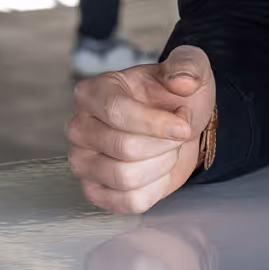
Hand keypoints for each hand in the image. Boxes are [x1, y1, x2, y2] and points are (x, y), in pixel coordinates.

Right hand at [68, 45, 215, 212]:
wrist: (177, 128)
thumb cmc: (174, 97)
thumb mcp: (189, 69)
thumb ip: (188, 67)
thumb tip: (182, 82)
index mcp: (94, 92)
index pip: (116, 112)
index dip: (155, 124)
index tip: (184, 126)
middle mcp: (79, 127)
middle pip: (124, 147)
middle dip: (164, 145)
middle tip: (175, 135)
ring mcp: (82, 162)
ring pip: (126, 177)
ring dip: (161, 166)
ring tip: (166, 151)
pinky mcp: (94, 191)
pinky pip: (128, 202)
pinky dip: (155, 189)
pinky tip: (158, 172)